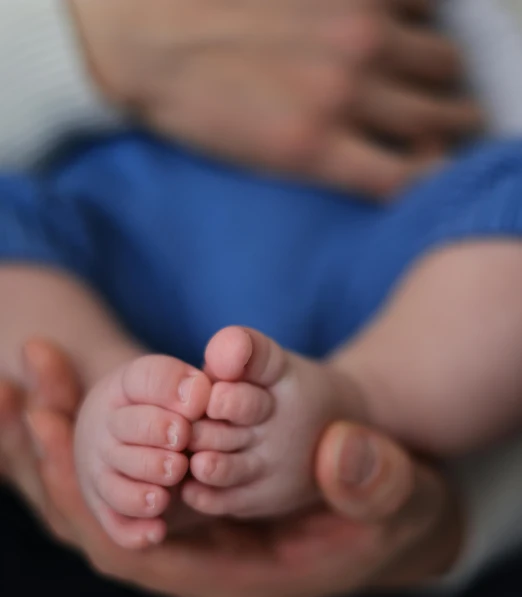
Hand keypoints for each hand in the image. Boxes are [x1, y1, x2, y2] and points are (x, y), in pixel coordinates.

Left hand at [0, 340, 461, 596]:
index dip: (86, 501)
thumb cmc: (395, 513)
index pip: (135, 556)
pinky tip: (76, 396)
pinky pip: (130, 483)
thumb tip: (339, 450)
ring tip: (36, 383)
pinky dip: (99, 444)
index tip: (47, 435)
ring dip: (68, 452)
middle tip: (26, 396)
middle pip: (103, 530)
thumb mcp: (400, 497)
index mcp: (237, 578)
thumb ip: (375, 480)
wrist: (392, 518)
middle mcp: (201, 566)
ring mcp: (195, 539)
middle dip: (58, 469)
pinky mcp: (196, 511)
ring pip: (109, 507)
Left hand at [69, 0, 479, 196]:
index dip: (431, 177)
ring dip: (440, 73)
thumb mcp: (257, 160)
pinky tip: (397, 21)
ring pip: (442, 60)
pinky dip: (420, 13)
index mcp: (316, 147)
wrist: (138, 29)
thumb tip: (380, 159)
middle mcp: (347, 89)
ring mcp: (353, 27)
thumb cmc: (189, 104)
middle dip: (451, 124)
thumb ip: (327, 164)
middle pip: (441, 119)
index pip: (412, 179)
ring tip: (427, 71)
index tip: (431, 168)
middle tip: (446, 119)